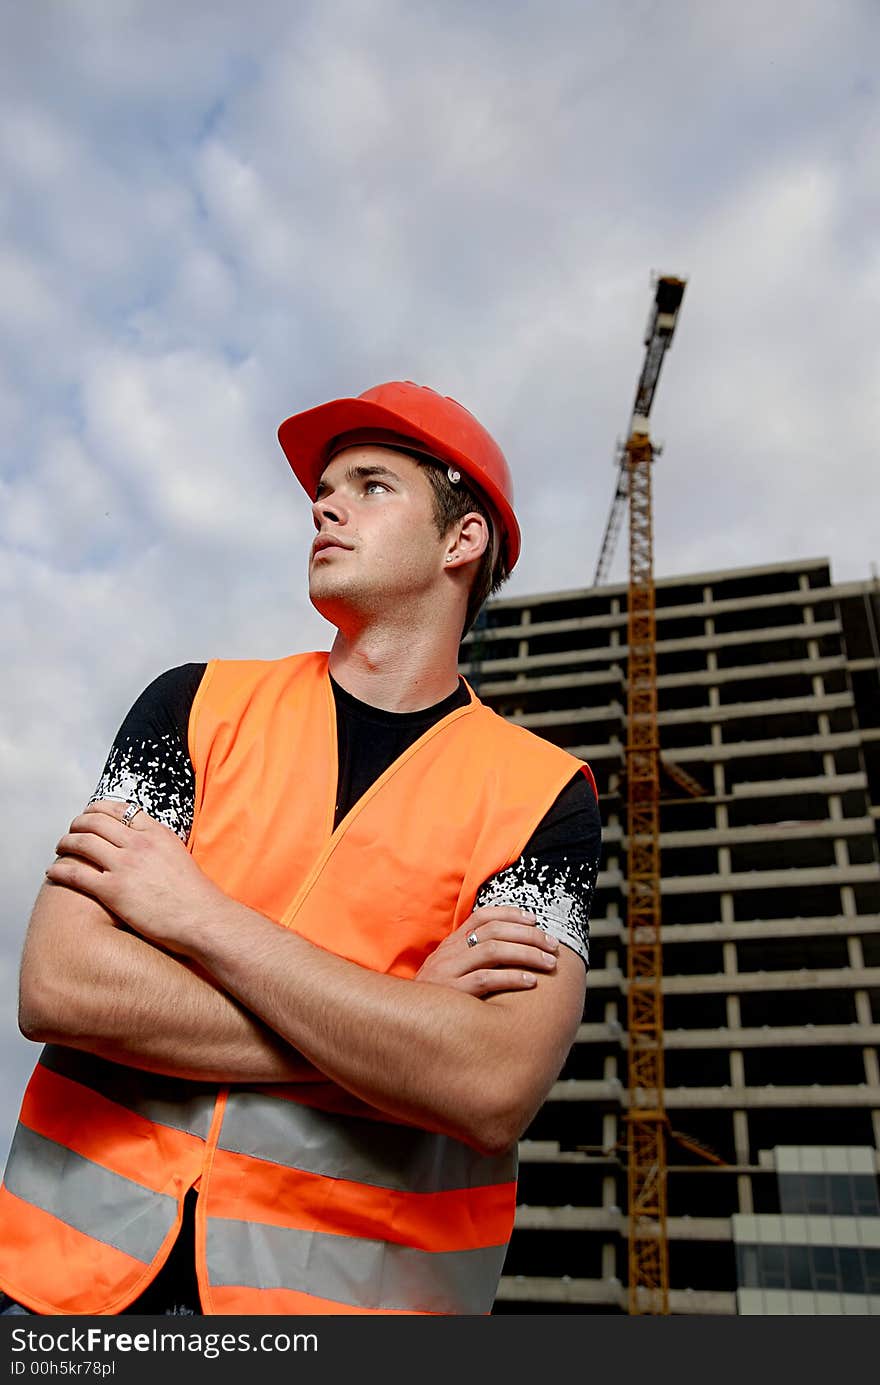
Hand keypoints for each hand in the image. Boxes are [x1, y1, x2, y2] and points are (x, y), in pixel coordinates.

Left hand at [45, 799, 226, 952]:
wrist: (202, 918)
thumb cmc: (194, 894)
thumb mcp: (179, 854)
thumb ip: (158, 844)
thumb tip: (144, 842)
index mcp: (156, 833)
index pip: (120, 809)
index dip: (99, 809)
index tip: (90, 814)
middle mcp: (138, 844)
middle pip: (95, 822)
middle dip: (77, 824)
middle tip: (71, 831)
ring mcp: (125, 866)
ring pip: (82, 843)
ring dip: (65, 842)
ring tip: (60, 848)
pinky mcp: (113, 890)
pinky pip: (76, 874)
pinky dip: (60, 870)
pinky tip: (53, 872)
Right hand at [415, 905, 559, 996]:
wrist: (403, 1022)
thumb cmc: (436, 1000)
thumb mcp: (449, 972)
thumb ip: (471, 959)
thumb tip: (510, 950)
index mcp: (450, 944)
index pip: (482, 916)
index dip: (511, 914)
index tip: (535, 919)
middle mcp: (449, 953)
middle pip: (494, 931)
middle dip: (529, 935)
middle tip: (553, 946)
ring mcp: (449, 972)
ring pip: (493, 951)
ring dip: (527, 954)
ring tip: (549, 963)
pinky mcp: (452, 994)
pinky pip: (485, 980)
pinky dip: (511, 978)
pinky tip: (530, 982)